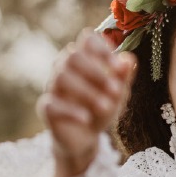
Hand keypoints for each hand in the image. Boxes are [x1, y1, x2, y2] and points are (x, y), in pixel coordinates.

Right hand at [37, 31, 135, 176]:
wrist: (87, 136)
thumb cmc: (102, 106)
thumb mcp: (118, 93)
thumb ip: (123, 76)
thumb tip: (129, 59)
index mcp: (85, 58)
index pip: (88, 39)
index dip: (102, 49)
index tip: (119, 68)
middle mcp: (65, 67)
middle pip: (73, 56)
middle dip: (97, 73)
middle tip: (116, 90)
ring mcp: (53, 87)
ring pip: (61, 78)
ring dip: (87, 92)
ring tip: (106, 107)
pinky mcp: (47, 107)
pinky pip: (52, 104)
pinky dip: (71, 111)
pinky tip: (87, 119)